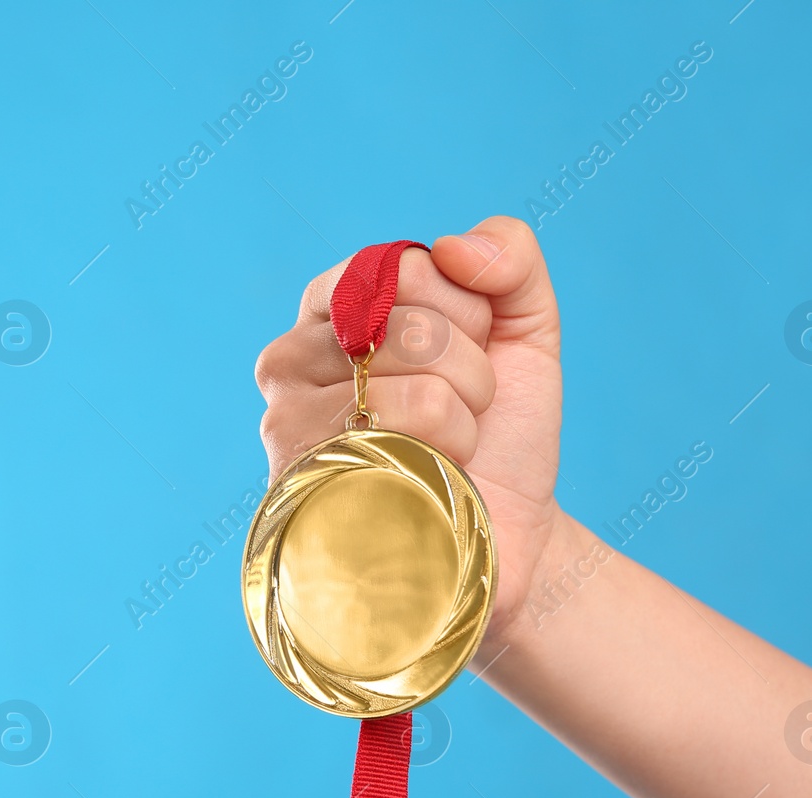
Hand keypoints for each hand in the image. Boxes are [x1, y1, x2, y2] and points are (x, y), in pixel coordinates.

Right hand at [253, 217, 565, 645]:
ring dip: (463, 424)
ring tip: (445, 454)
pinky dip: (447, 461)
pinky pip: (402, 438)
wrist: (511, 535)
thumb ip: (509, 261)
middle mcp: (291, 359)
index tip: (469, 356)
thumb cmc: (504, 433)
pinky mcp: (304, 482)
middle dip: (471, 373)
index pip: (405, 269)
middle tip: (461, 415)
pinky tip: (424, 484)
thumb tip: (455, 246)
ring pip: (412, 384)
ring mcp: (287, 424)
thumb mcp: (524, 330)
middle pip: (410, 324)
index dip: (468, 315)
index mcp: (333, 307)